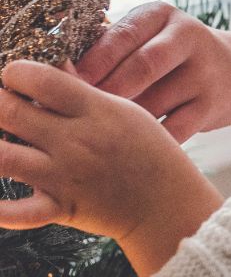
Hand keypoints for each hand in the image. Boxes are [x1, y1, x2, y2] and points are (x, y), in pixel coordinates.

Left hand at [0, 60, 222, 276]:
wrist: (169, 203)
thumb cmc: (149, 151)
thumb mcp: (125, 111)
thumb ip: (83, 91)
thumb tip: (52, 63)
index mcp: (95, 111)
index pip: (41, 79)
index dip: (16, 72)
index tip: (14, 76)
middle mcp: (75, 141)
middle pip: (10, 112)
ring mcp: (65, 176)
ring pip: (2, 158)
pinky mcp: (61, 208)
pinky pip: (18, 213)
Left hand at [76, 1, 230, 141]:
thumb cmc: (171, 58)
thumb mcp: (148, 36)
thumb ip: (109, 46)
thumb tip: (53, 73)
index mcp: (162, 14)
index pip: (122, 36)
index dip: (91, 63)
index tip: (61, 86)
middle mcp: (188, 38)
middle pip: (141, 68)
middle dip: (105, 93)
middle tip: (72, 115)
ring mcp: (205, 73)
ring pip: (153, 104)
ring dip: (122, 123)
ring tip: (92, 136)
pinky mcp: (212, 106)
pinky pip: (172, 131)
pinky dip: (147, 142)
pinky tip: (126, 150)